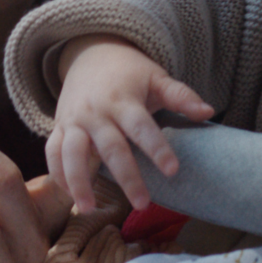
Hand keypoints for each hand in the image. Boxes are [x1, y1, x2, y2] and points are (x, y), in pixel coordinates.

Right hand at [47, 36, 212, 213]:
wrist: (90, 53)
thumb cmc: (129, 72)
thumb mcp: (156, 77)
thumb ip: (181, 96)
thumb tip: (209, 111)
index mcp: (123, 100)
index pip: (141, 127)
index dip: (157, 148)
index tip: (173, 170)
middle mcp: (96, 112)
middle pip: (110, 148)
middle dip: (126, 177)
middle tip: (143, 204)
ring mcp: (74, 121)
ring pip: (72, 154)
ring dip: (78, 182)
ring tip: (88, 209)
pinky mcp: (58, 128)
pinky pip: (52, 154)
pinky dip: (57, 176)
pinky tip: (70, 198)